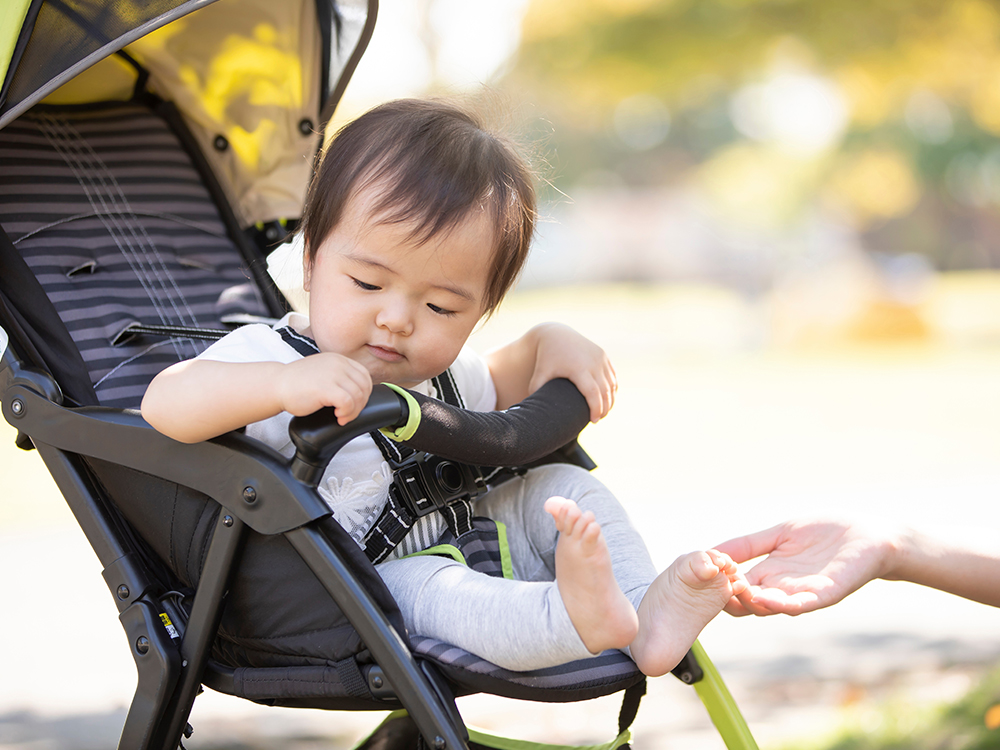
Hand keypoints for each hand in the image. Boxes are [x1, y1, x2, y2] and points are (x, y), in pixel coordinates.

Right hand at [277, 352, 372, 424]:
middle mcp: (338, 364)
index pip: (364, 375)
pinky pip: (348, 403)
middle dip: (361, 404)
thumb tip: (357, 392)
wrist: (276, 385)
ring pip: (358, 395)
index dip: (364, 392)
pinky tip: (338, 416)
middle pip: (364, 386)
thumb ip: (339, 376)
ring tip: (342, 416)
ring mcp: (333, 375)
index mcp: (338, 359)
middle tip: (350, 413)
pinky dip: (347, 413)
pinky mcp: (327, 388)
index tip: (356, 403)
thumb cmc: (296, 383)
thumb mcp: (323, 371)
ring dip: (353, 411)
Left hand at [528, 323, 616, 422]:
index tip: (593, 421)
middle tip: (597, 419)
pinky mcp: (603, 355)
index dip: (596, 409)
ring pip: (611, 384)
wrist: (556, 334)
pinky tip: (608, 399)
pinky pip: (612, 376)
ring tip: (602, 412)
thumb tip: (533, 411)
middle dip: (604, 408)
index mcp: (578, 368)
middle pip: (605, 391)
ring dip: (610, 399)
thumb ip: (536, 390)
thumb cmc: (546, 357)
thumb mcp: (541, 373)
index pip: (593, 393)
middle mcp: (593, 362)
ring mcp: (600, 358)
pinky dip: (612, 389)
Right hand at [713, 519, 895, 616]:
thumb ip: (748, 544)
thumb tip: (710, 550)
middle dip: (730, 598)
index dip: (718, 584)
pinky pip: (804, 604)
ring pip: (772, 608)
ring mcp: (803, 593)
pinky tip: (773, 600)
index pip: (735, 588)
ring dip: (755, 604)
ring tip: (739, 594)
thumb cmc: (827, 533)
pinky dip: (787, 605)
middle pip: (748, 604)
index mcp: (768, 573)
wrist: (870, 536)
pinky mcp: (826, 594)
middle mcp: (781, 588)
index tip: (700, 574)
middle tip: (713, 589)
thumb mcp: (779, 534)